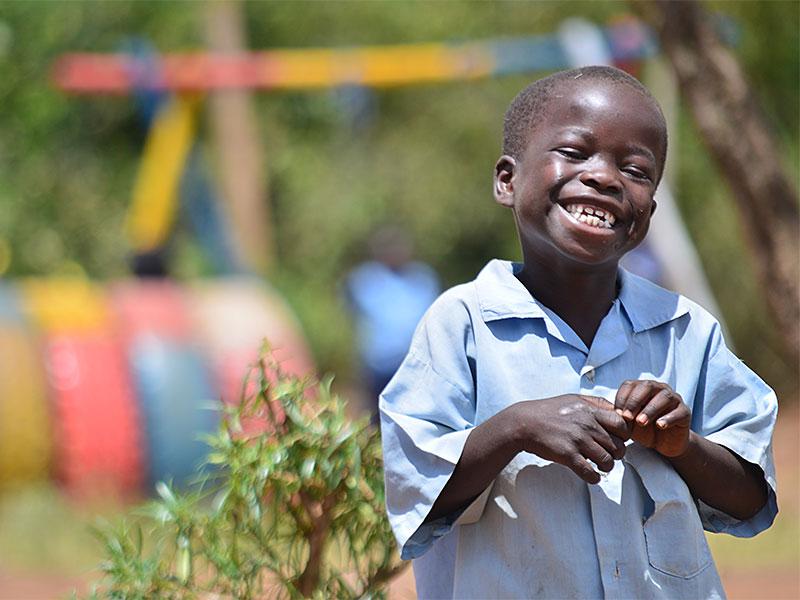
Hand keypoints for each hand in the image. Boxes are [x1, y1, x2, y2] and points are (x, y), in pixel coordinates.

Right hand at [505, 394, 629, 483]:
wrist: (524, 423)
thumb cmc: (549, 411)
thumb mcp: (574, 400)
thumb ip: (597, 404)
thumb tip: (618, 412)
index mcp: (590, 410)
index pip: (622, 424)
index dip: (623, 435)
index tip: (616, 439)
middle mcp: (587, 424)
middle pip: (618, 446)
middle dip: (615, 454)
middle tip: (607, 454)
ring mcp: (578, 440)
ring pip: (608, 461)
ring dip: (606, 467)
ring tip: (598, 465)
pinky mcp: (568, 455)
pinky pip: (591, 473)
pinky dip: (594, 478)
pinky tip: (591, 475)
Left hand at [614, 380, 690, 456]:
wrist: (664, 444)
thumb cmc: (643, 429)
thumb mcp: (630, 422)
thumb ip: (623, 415)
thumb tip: (614, 413)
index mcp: (642, 388)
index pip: (630, 385)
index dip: (622, 398)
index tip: (617, 414)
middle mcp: (658, 389)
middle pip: (647, 386)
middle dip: (635, 401)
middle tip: (628, 418)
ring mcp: (674, 399)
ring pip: (664, 397)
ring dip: (650, 409)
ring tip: (641, 422)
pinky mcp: (685, 412)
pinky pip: (679, 412)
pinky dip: (668, 418)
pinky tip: (660, 425)